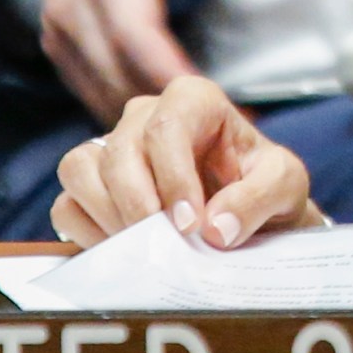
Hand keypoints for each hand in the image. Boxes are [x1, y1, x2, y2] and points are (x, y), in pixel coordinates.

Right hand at [40, 0, 278, 126]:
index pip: (133, 32)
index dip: (170, 73)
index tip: (215, 105)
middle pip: (116, 71)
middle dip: (167, 107)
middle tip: (225, 130)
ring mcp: (58, 30)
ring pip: (101, 92)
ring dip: (150, 120)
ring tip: (207, 136)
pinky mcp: (58, 52)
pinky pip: (93, 95)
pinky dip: (132, 117)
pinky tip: (173, 126)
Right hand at [52, 76, 326, 248]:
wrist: (252, 215)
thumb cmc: (264, 187)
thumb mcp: (285, 185)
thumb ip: (258, 199)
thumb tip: (215, 228)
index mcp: (194, 101)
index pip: (166, 128)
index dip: (173, 178)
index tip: (191, 224)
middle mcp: (145, 116)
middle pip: (119, 151)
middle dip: (139, 204)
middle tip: (164, 246)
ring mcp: (113, 148)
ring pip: (80, 169)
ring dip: (108, 216)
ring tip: (145, 248)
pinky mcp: (92, 187)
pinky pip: (67, 204)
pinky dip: (89, 232)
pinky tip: (126, 251)